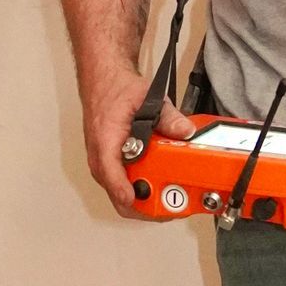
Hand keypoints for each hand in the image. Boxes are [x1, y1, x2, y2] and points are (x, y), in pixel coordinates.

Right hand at [81, 56, 192, 217]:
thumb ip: (168, 117)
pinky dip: (139, 189)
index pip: (110, 173)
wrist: (103, 80)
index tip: (139, 200)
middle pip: (116, 194)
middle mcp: (100, 157)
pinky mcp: (110, 164)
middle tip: (169, 206)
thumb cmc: (116, 90)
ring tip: (168, 198)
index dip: (125, 191)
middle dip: (143, 206)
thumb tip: (185, 132)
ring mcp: (103, 163)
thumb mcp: (148, 98)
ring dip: (143, 199)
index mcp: (105, 140)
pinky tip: (157, 185)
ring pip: (119, 193)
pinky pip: (122, 184)